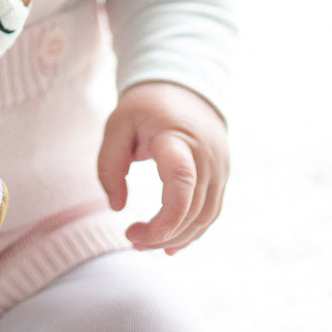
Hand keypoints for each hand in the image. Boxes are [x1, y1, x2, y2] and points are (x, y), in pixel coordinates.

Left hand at [97, 81, 228, 254]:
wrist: (184, 89)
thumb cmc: (145, 108)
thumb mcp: (117, 124)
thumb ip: (109, 164)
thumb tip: (116, 207)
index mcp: (177, 138)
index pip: (182, 179)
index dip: (170, 213)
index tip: (147, 233)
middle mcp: (206, 157)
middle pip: (192, 207)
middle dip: (161, 232)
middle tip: (130, 238)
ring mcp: (219, 169)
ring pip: (204, 216)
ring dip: (176, 237)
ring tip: (142, 242)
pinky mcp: (221, 178)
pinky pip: (210, 212)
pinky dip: (190, 230)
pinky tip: (169, 242)